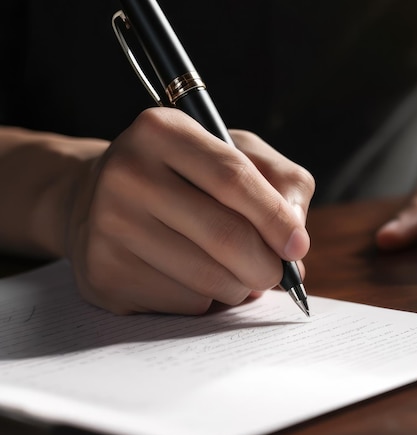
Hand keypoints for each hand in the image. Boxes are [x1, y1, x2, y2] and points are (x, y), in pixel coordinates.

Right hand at [65, 107, 314, 313]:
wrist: (101, 200)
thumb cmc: (185, 177)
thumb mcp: (235, 154)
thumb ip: (281, 183)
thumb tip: (295, 242)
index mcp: (162, 131)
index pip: (234, 178)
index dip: (276, 218)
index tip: (297, 245)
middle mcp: (127, 174)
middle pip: (225, 236)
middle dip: (267, 265)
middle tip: (277, 273)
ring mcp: (108, 226)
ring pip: (208, 279)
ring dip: (240, 286)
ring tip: (237, 273)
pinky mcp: (104, 274)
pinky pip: (185, 303)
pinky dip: (208, 299)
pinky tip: (195, 277)